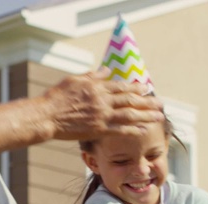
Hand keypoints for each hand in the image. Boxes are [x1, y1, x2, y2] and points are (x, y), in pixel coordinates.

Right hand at [46, 68, 164, 139]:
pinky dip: (134, 129)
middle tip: (161, 102)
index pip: (121, 86)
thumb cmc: (56, 98)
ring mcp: (102, 115)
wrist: (46, 116)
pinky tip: (144, 129)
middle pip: (130, 100)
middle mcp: (102, 100)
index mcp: (96, 87)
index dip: (135, 87)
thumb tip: (106, 70)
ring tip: (159, 116)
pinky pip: (120, 130)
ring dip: (146, 115)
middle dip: (147, 101)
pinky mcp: (99, 130)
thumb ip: (92, 76)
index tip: (146, 88)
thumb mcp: (74, 80)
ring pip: (129, 114)